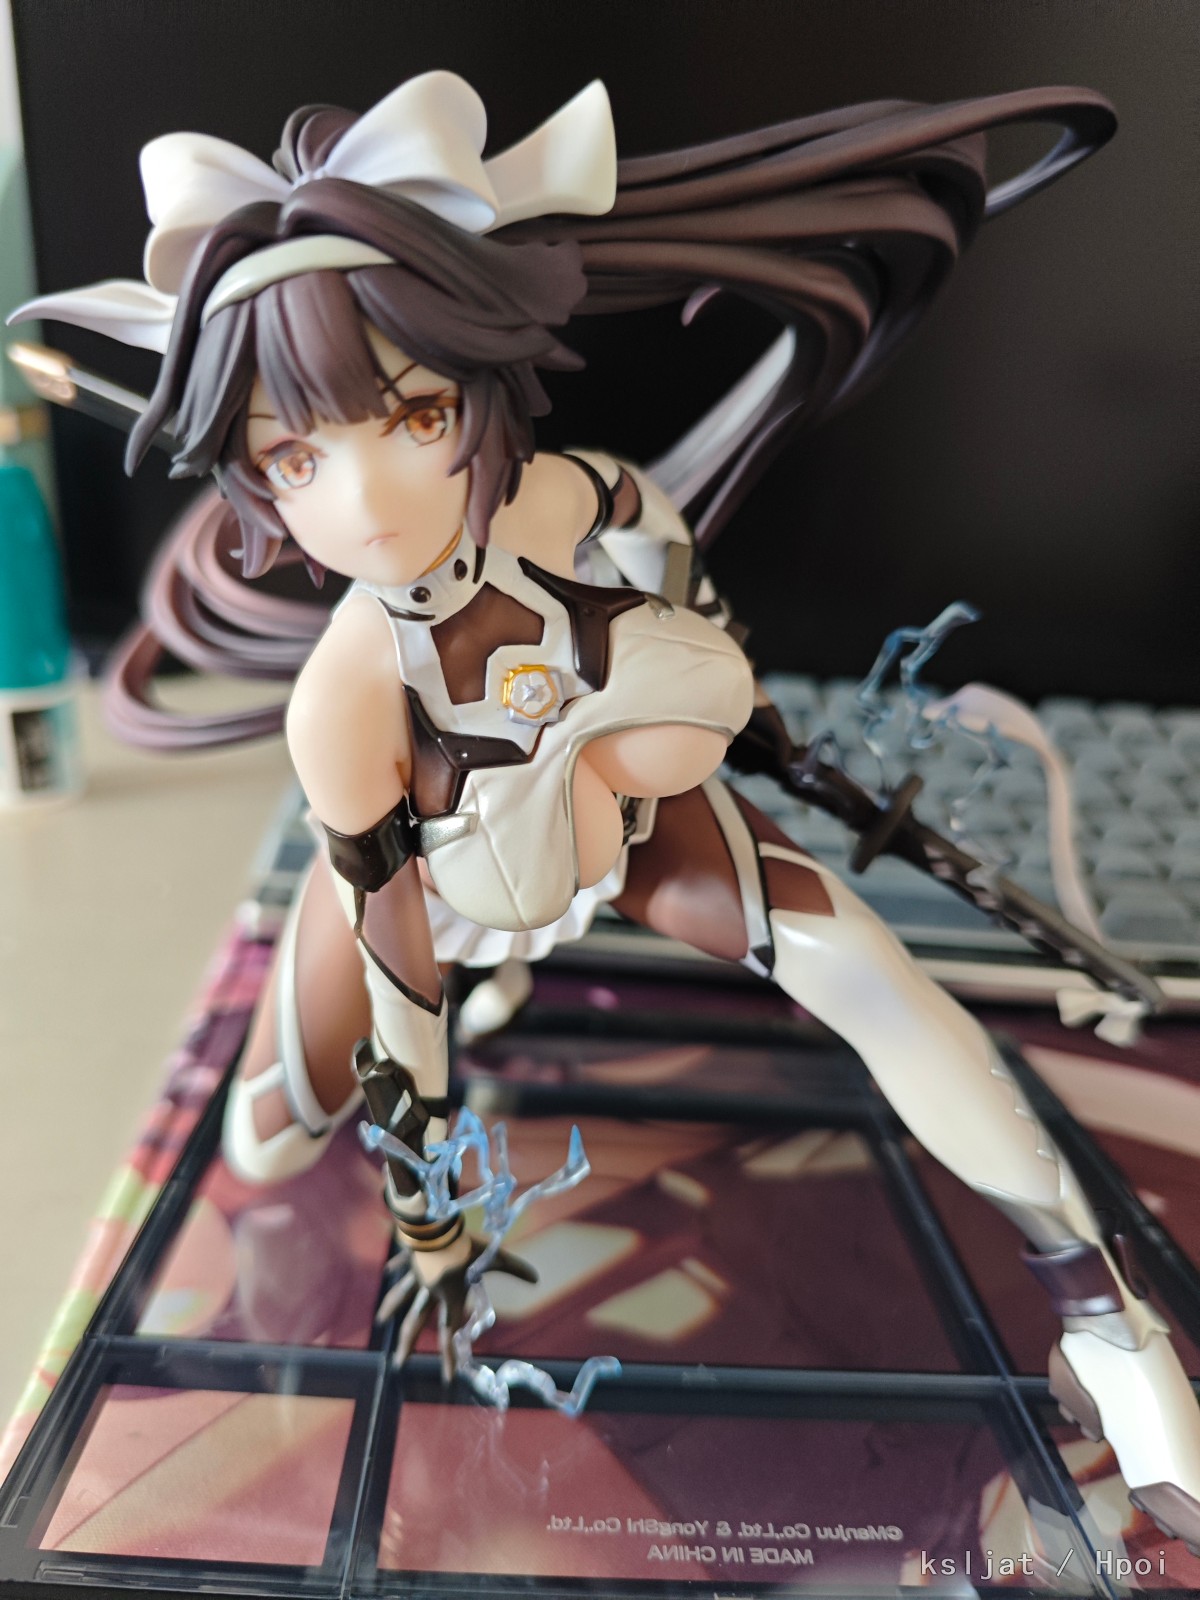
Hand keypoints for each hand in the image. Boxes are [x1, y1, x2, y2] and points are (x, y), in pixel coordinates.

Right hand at [378, 1233, 537, 1380]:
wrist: (437, 1226)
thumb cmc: (466, 1245)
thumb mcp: (494, 1257)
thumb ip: (515, 1269)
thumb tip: (536, 1279)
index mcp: (450, 1295)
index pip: (450, 1334)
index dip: (450, 1357)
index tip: (448, 1378)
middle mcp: (431, 1291)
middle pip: (416, 1324)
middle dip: (407, 1345)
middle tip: (398, 1364)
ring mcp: (418, 1275)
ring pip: (402, 1297)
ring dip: (391, 1309)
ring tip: (381, 1321)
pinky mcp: (411, 1259)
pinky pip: (402, 1267)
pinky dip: (395, 1270)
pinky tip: (387, 1273)